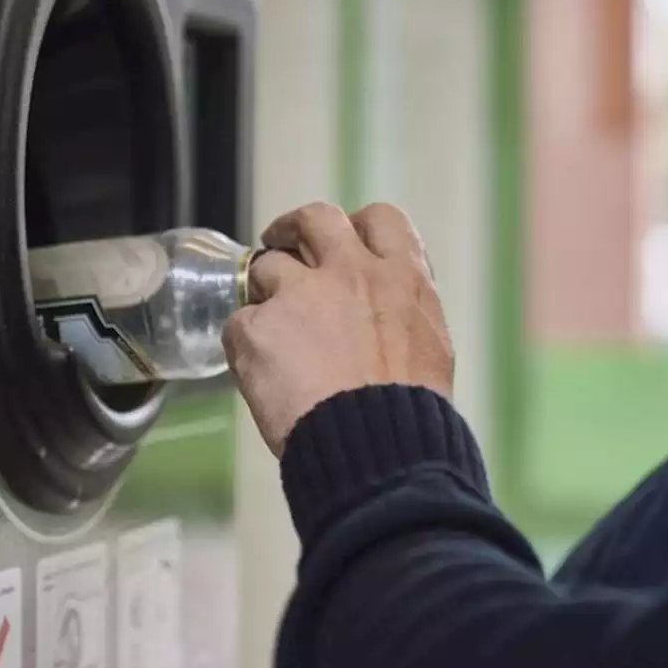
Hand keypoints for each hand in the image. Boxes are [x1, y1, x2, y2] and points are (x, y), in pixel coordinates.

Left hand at [224, 202, 453, 457]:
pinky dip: (244, 345)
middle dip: (293, 228)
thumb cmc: (408, 416)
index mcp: (401, 277)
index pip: (380, 219)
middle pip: (314, 218)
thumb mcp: (429, 349)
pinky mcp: (256, 328)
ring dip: (265, 293)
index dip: (357, 228)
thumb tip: (387, 314)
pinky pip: (238, 324)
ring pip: (265, 268)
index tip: (345, 243)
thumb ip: (402, 316)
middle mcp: (348, 272)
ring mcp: (298, 295)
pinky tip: (260, 375)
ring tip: (271, 332)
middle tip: (280, 245)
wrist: (375, 449)